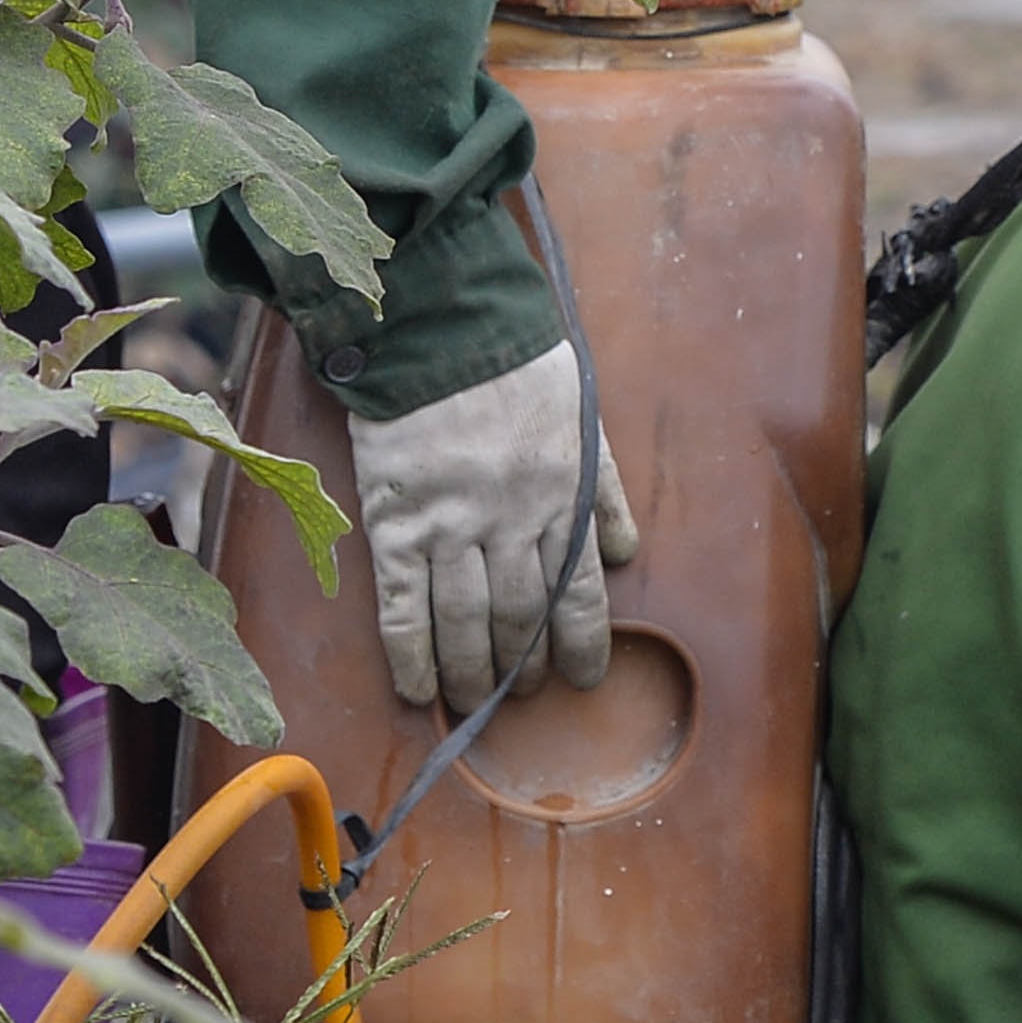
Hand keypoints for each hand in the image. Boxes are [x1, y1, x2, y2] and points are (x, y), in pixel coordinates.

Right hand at [354, 348, 638, 710]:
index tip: (583, 678)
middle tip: (521, 692)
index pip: (579, 594)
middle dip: (524, 666)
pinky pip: (402, 606)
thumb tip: (627, 555)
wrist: (437, 324)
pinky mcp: (394, 522)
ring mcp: (448, 526)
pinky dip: (410, 656)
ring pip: (464, 623)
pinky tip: (417, 691)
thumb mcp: (582, 419)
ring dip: (472, 672)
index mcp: (562, 495)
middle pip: (520, 618)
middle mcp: (509, 521)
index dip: (582, 645)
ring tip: (476, 698)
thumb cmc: (517, 367)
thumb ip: (605, 492)